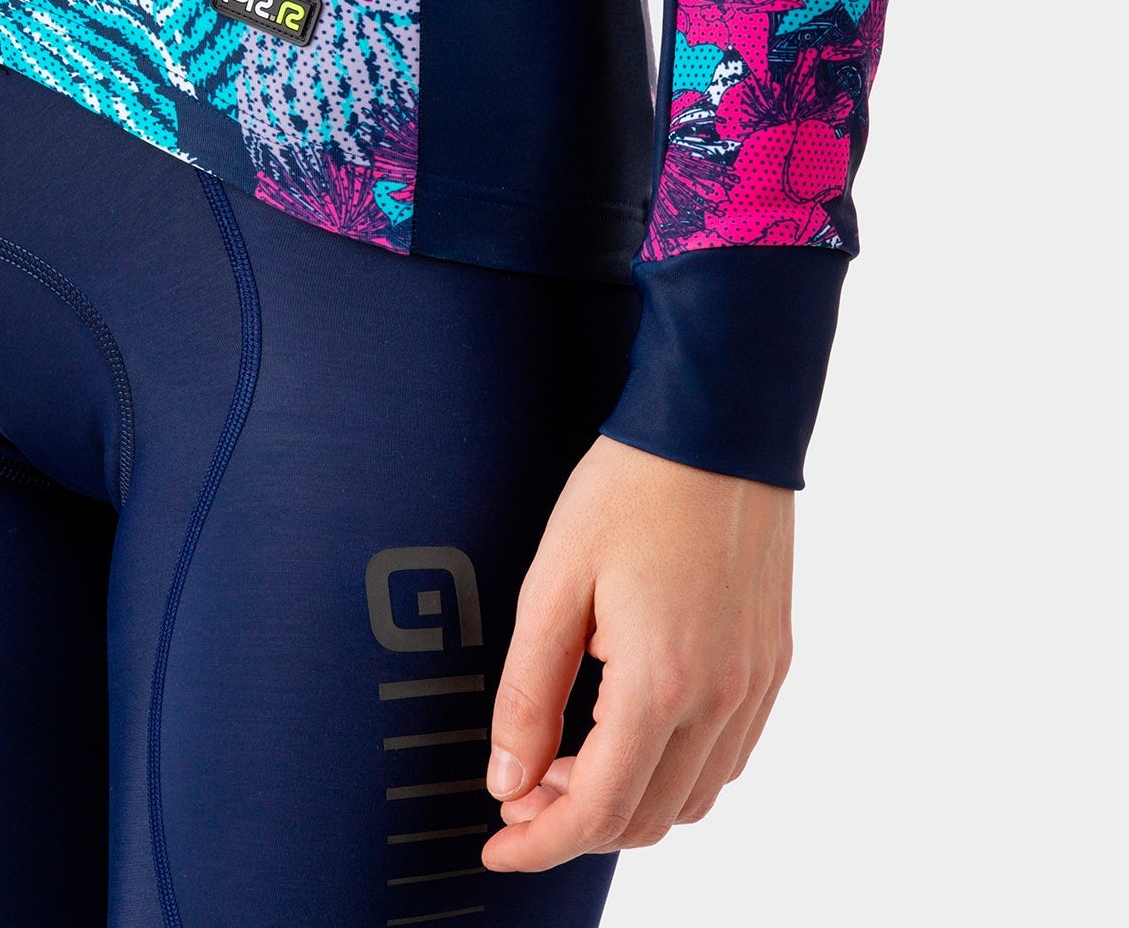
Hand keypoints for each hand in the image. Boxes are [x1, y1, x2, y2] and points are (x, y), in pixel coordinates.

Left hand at [481, 434, 793, 871]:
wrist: (716, 428)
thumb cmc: (631, 489)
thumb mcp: (553, 584)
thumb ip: (529, 692)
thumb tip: (510, 780)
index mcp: (662, 683)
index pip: (600, 811)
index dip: (540, 844)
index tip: (499, 844)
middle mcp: (722, 698)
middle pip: (649, 818)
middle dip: (578, 825)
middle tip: (524, 792)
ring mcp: (756, 681)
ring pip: (695, 796)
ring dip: (629, 799)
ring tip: (572, 756)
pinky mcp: (773, 659)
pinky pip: (729, 753)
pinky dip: (678, 768)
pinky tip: (633, 726)